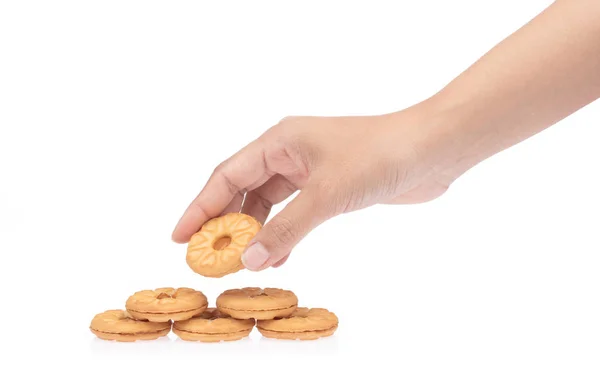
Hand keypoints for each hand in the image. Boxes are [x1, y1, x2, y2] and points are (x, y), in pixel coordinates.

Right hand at [171, 105, 453, 269]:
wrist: (430, 150)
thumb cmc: (381, 154)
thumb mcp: (327, 194)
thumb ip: (287, 228)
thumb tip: (249, 259)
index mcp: (280, 141)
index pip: (227, 175)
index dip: (200, 206)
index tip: (179, 235)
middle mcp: (290, 153)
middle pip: (243, 190)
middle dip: (224, 223)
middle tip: (207, 256)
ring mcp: (310, 170)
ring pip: (268, 203)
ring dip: (254, 232)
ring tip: (240, 262)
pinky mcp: (328, 187)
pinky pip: (293, 212)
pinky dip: (282, 233)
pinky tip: (277, 255)